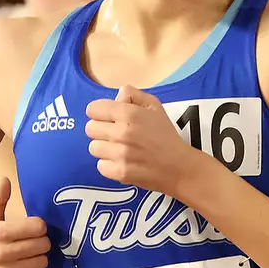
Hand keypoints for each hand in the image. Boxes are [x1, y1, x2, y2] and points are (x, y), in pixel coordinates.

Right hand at [0, 178, 49, 267]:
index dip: (38, 228)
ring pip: (41, 263)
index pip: (38, 227)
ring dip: (36, 261)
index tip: (32, 231)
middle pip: (43, 245)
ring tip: (25, 260)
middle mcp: (1, 253)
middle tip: (30, 246)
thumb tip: (6, 180)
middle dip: (40, 244)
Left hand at [85, 85, 207, 197]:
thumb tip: (116, 97)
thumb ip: (132, 95)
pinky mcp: (119, 172)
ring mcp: (119, 154)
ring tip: (119, 149)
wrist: (178, 167)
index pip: (92, 109)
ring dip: (104, 148)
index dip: (99, 113)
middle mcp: (121, 132)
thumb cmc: (166, 135)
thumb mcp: (155, 105)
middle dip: (101, 130)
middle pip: (90, 128)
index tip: (108, 118)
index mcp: (129, 113)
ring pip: (93, 147)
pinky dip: (109, 165)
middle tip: (115, 135)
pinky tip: (122, 162)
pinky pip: (100, 165)